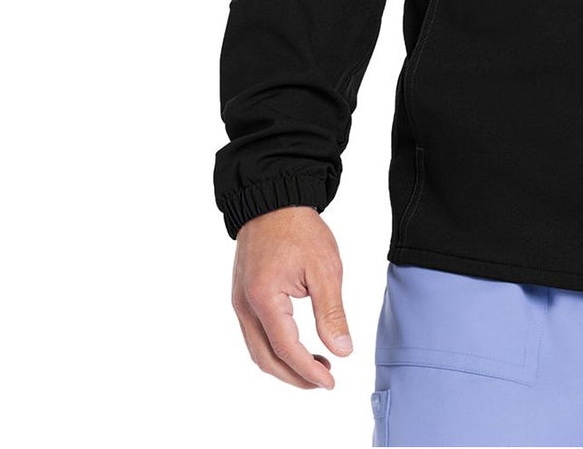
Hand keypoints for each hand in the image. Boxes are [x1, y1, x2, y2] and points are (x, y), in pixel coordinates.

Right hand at [231, 205, 352, 389]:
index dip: (309, 371)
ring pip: (257, 349)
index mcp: (265, 299)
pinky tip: (298, 344)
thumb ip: (331, 313)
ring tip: (316, 365)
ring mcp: (239, 302)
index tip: (331, 382)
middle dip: (295, 376)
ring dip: (284, 364)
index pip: (287, 350)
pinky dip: (274, 348)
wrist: (274, 200)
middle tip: (324, 381)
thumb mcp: (325, 270)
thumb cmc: (300, 230)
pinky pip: (254, 334)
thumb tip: (342, 351)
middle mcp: (245, 306)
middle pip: (266, 358)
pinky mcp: (242, 296)